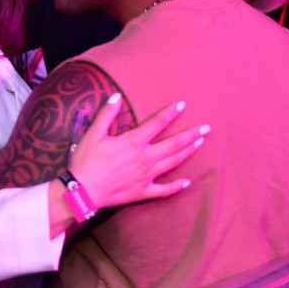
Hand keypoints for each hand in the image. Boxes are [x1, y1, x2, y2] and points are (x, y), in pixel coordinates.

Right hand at [67, 94, 207, 210]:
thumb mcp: (93, 133)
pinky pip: (164, 190)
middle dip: (192, 135)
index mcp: (134, 142)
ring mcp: (146, 176)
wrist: (82, 191)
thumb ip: (106, 114)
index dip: (171, 112)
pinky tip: (187, 182)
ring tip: (200, 144)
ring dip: (188, 152)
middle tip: (207, 128)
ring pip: (173, 162)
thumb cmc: (85, 161)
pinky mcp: (143, 192)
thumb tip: (116, 96)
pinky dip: (176, 186)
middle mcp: (145, 158)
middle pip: (174, 144)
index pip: (158, 123)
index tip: (183, 104)